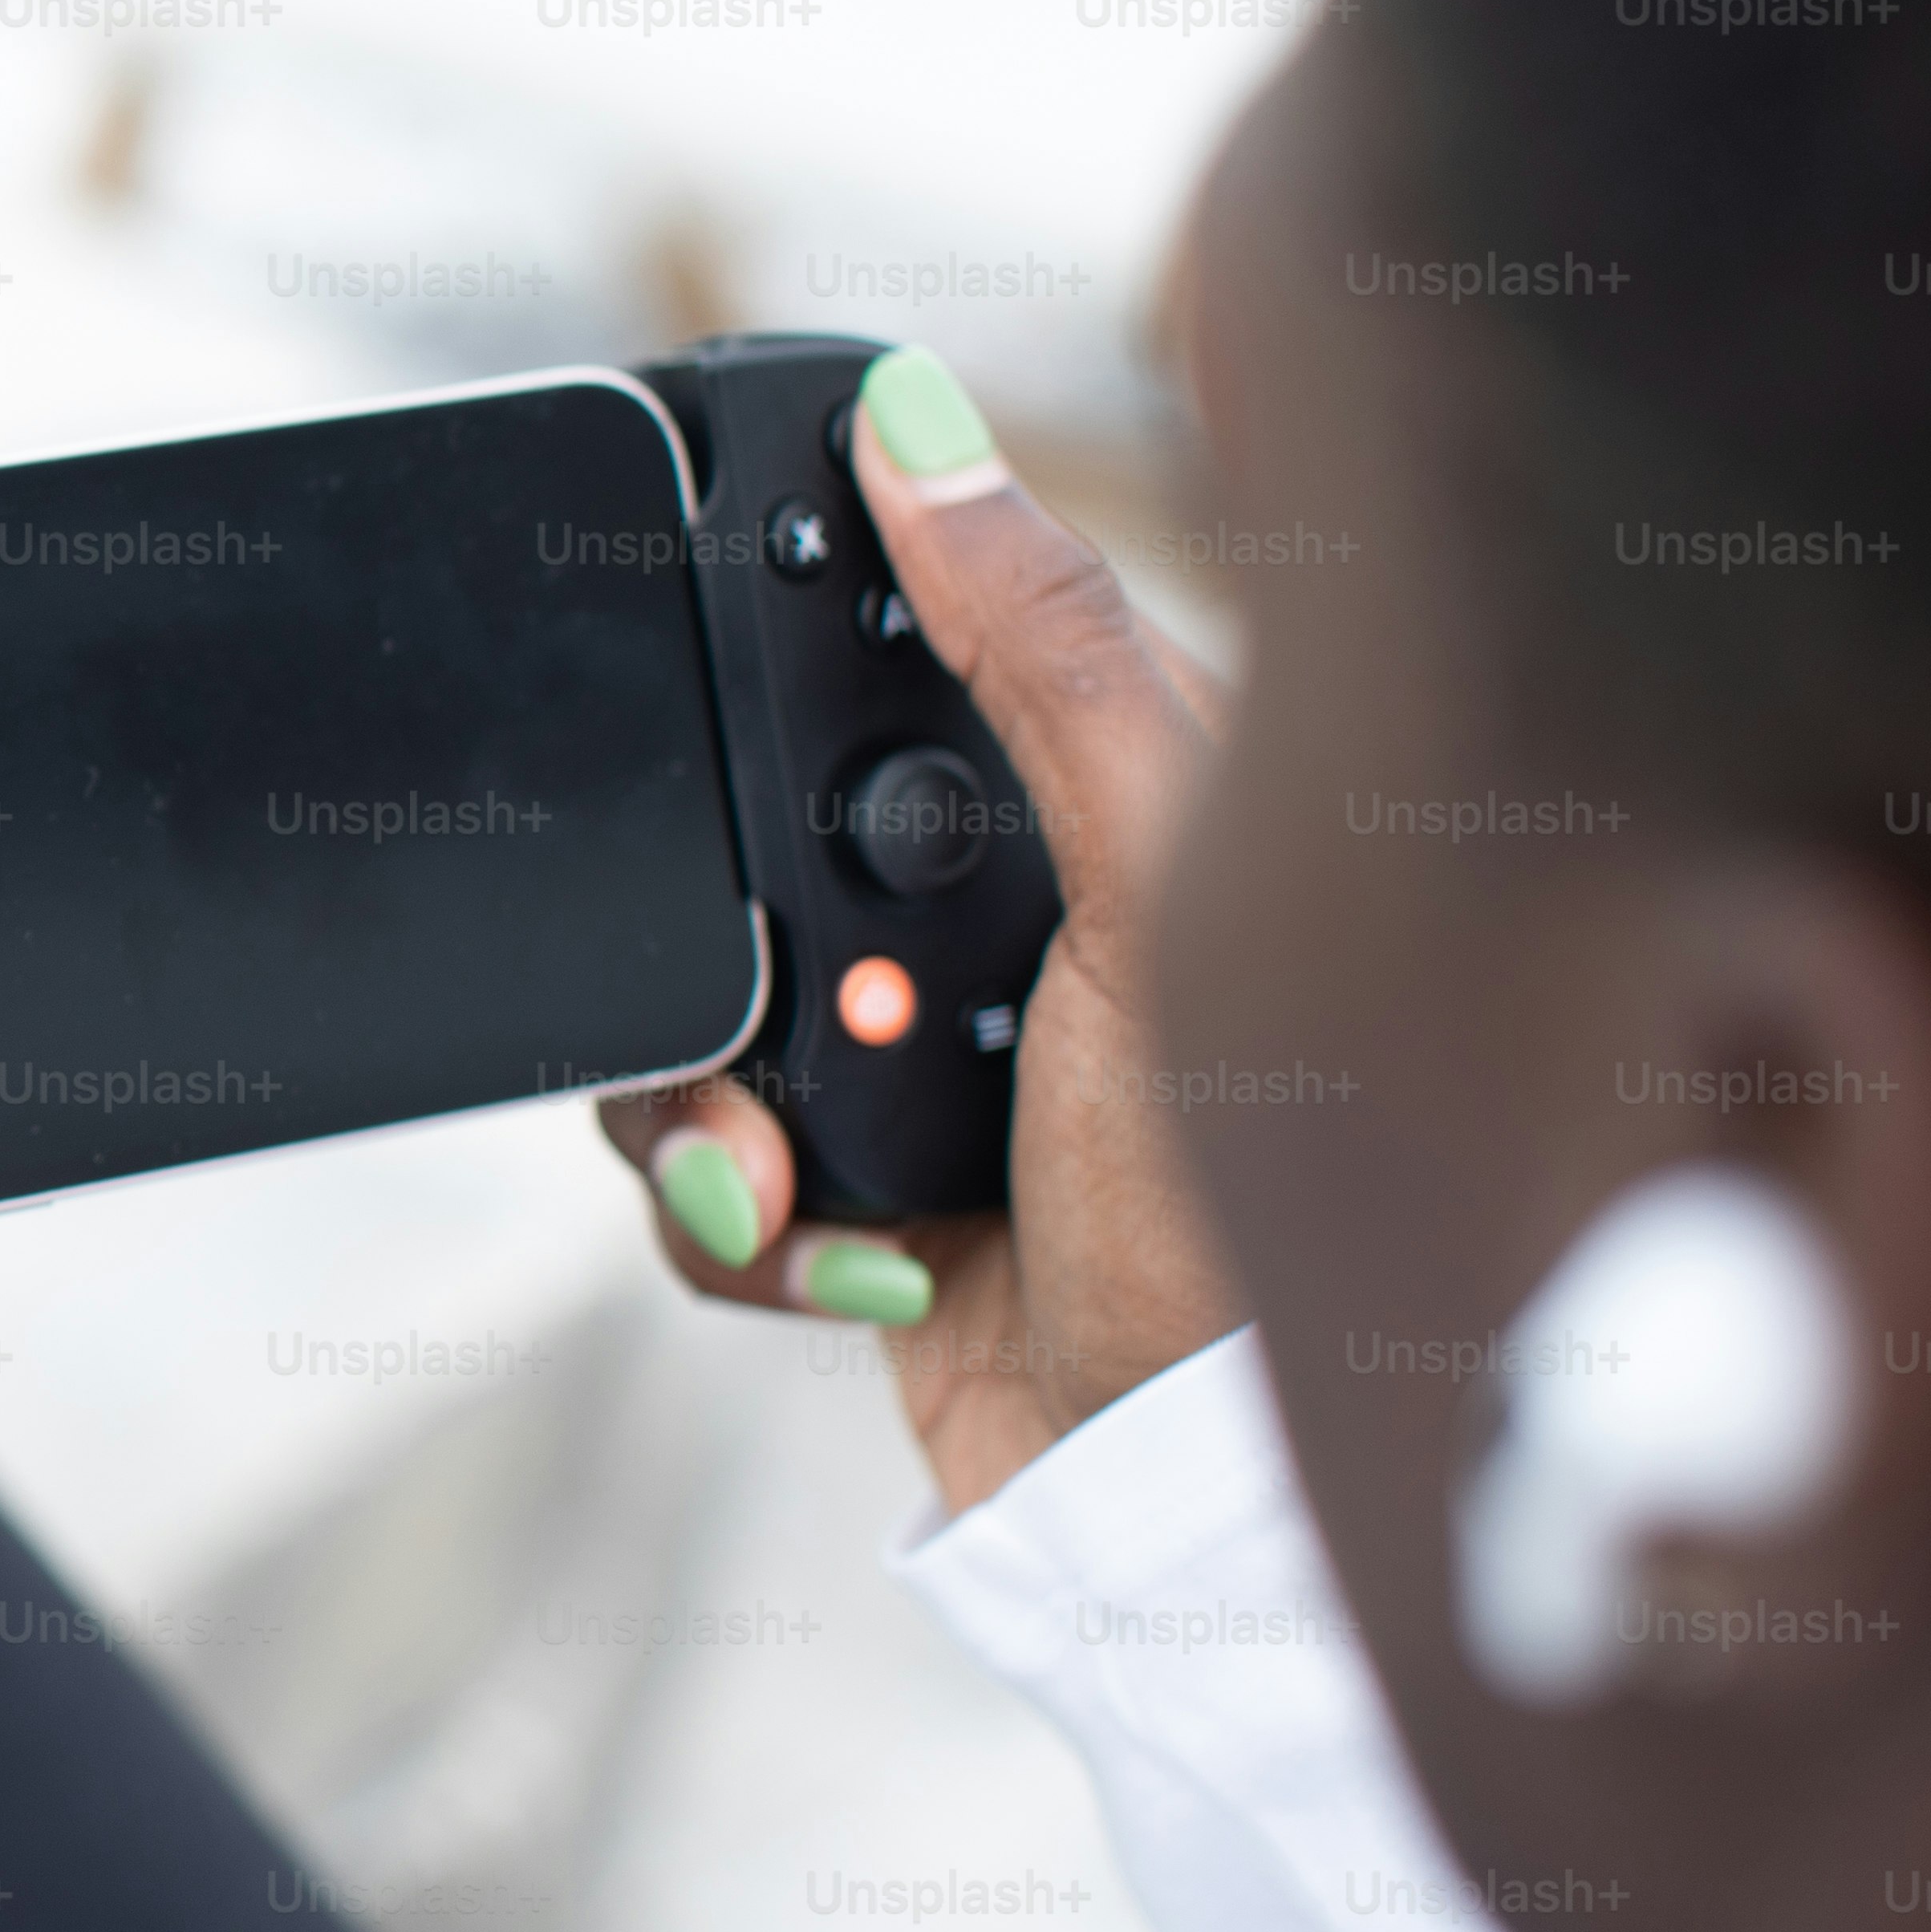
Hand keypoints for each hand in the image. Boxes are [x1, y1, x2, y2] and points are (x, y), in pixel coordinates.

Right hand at [601, 353, 1250, 1513]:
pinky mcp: (866, 1199)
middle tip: (792, 1017)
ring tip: (800, 1181)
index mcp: (1100, 799)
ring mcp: (928, 1060)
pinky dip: (748, 1229)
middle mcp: (1008, 916)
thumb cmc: (1253, 1203)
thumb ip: (1044, 656)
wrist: (1197, 1506)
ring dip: (714, 1114)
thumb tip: (923, 425)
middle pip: (746, 836)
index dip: (778, 615)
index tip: (677, 587)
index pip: (893, 640)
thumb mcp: (1153, 889)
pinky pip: (702, 1172)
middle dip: (724, 948)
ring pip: (695, 1014)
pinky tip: (858, 1261)